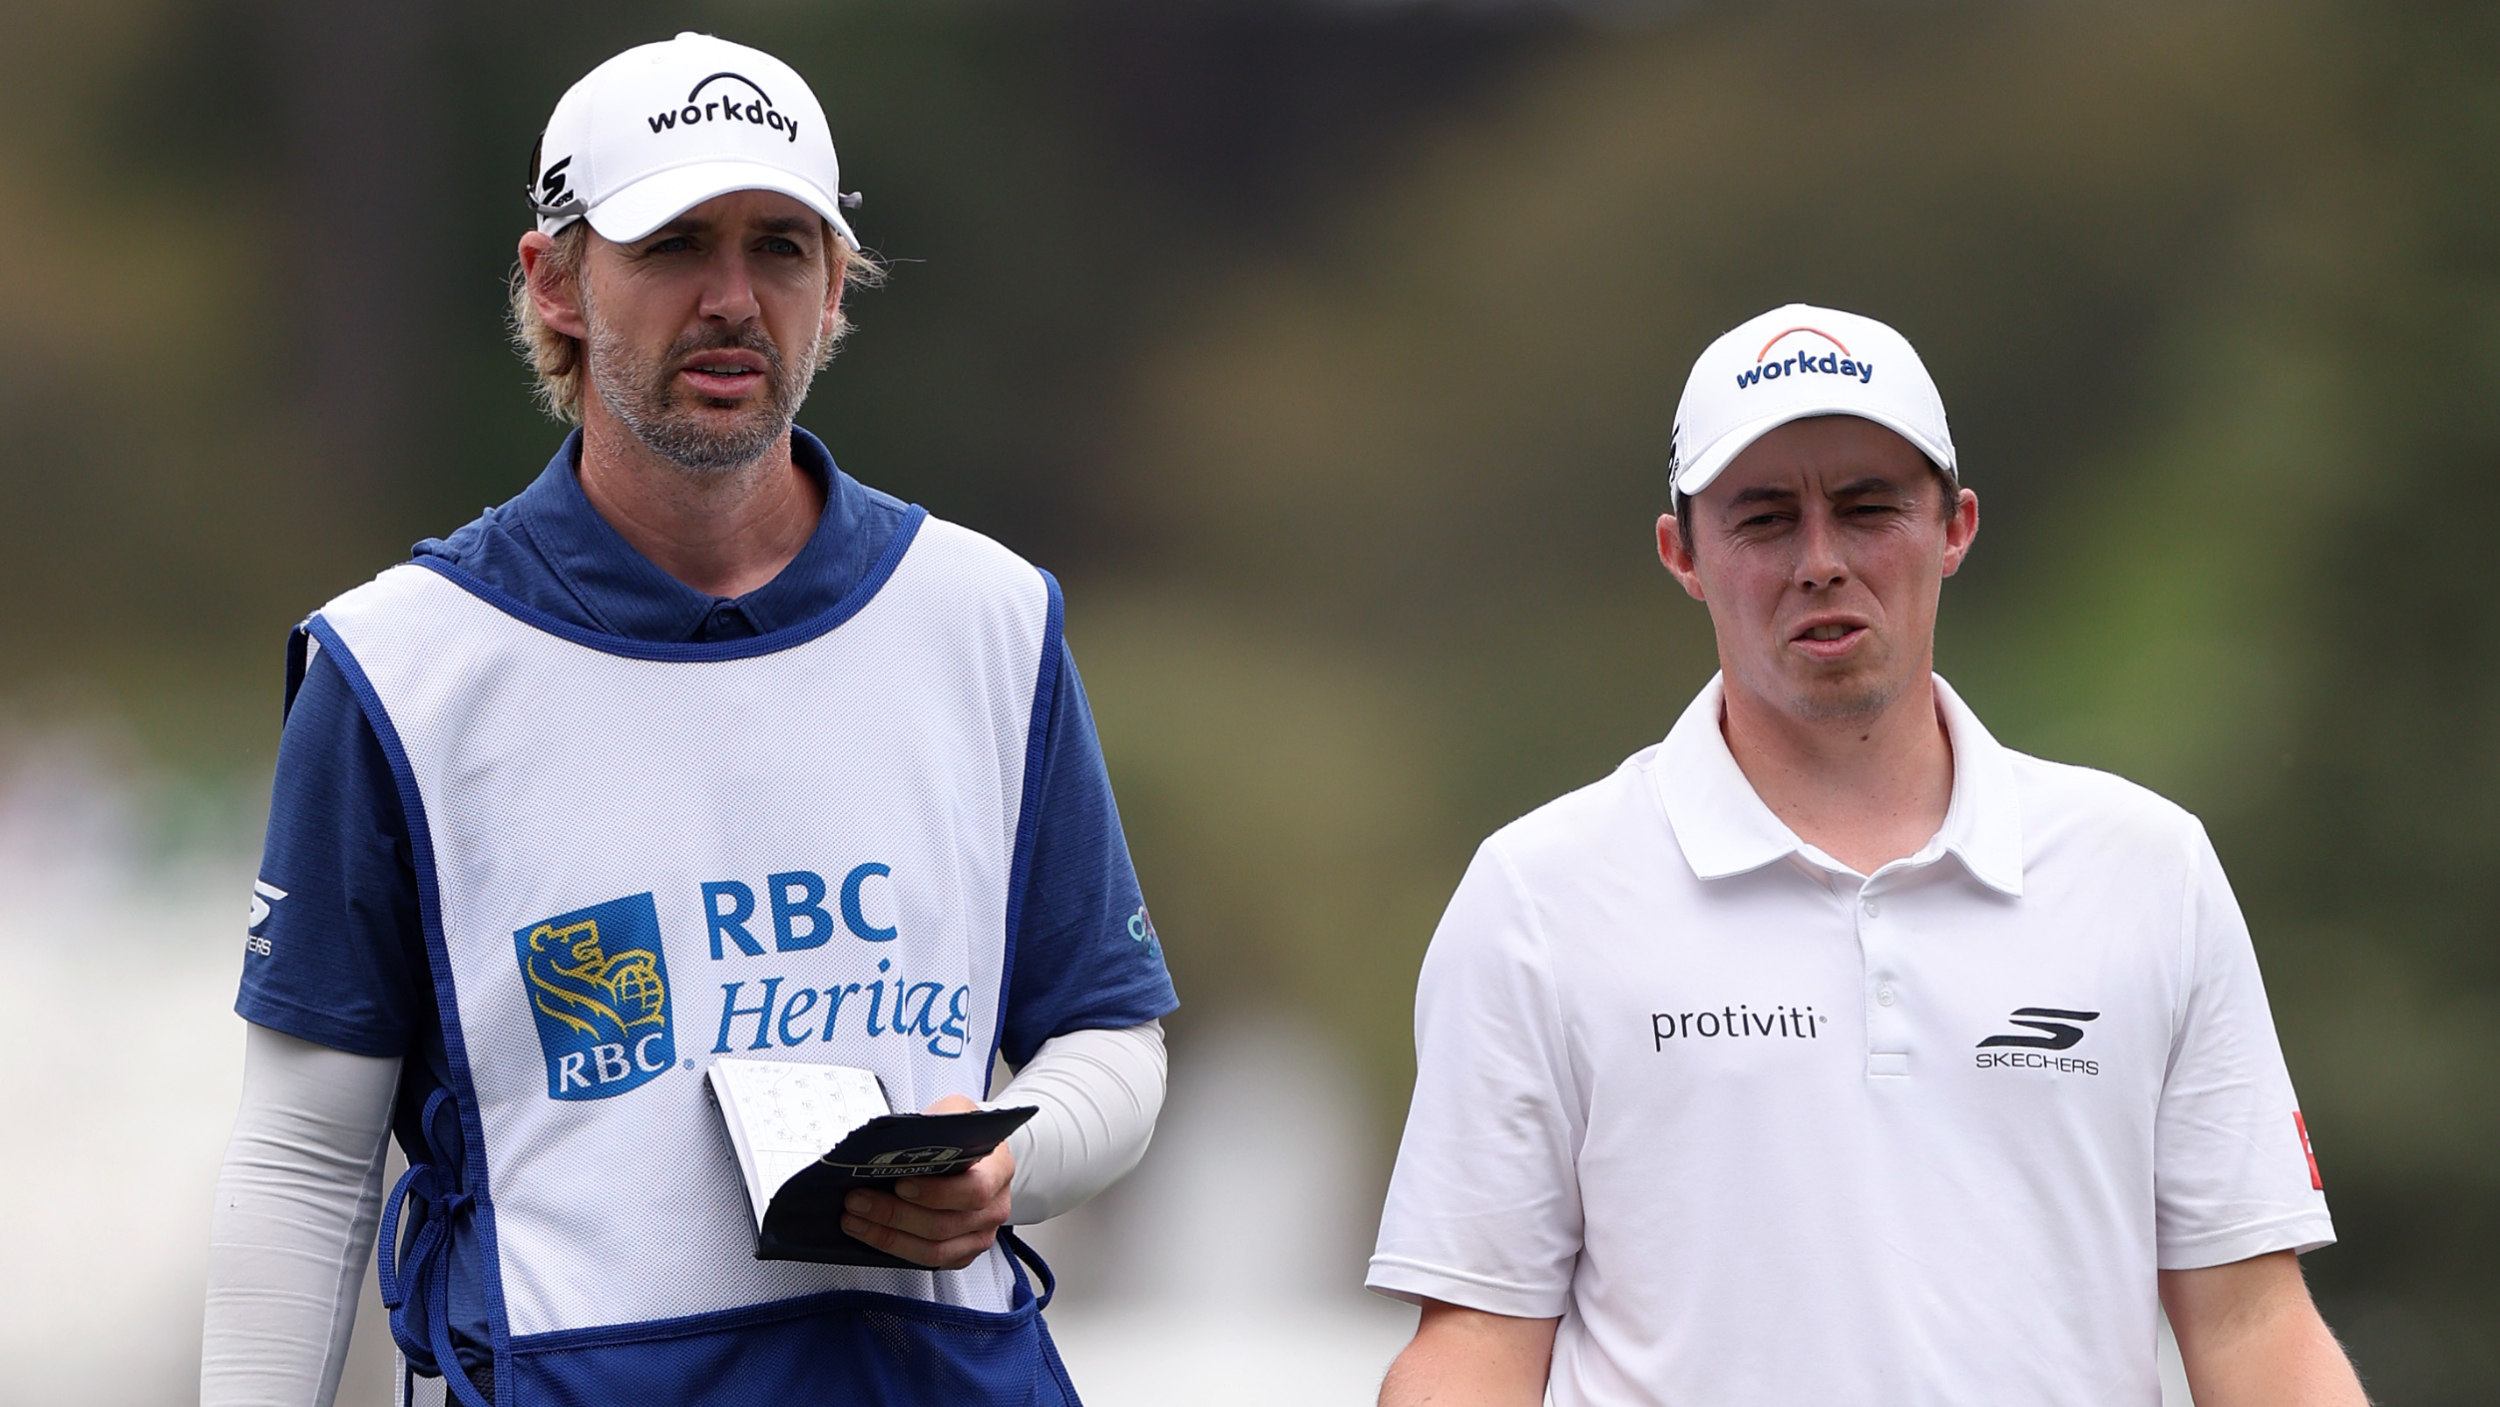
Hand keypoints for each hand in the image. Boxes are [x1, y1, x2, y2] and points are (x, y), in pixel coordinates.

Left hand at [838, 1094, 1015, 1269]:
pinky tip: (870, 1232)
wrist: (977, 1157)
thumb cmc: (962, 1137)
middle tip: (858, 1200)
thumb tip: (895, 1141)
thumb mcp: (954, 1114)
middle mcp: (994, 1208)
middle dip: (894, 1214)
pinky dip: (894, 1249)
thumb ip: (935, 1124)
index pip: (974, 1190)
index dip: (935, 1193)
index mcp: (998, 1170)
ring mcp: (980, 1235)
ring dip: (887, 1236)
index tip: (900, 1184)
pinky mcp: (963, 1253)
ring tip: (855, 1219)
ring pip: (933, 1250)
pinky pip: (928, 1261)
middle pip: (944, 1224)